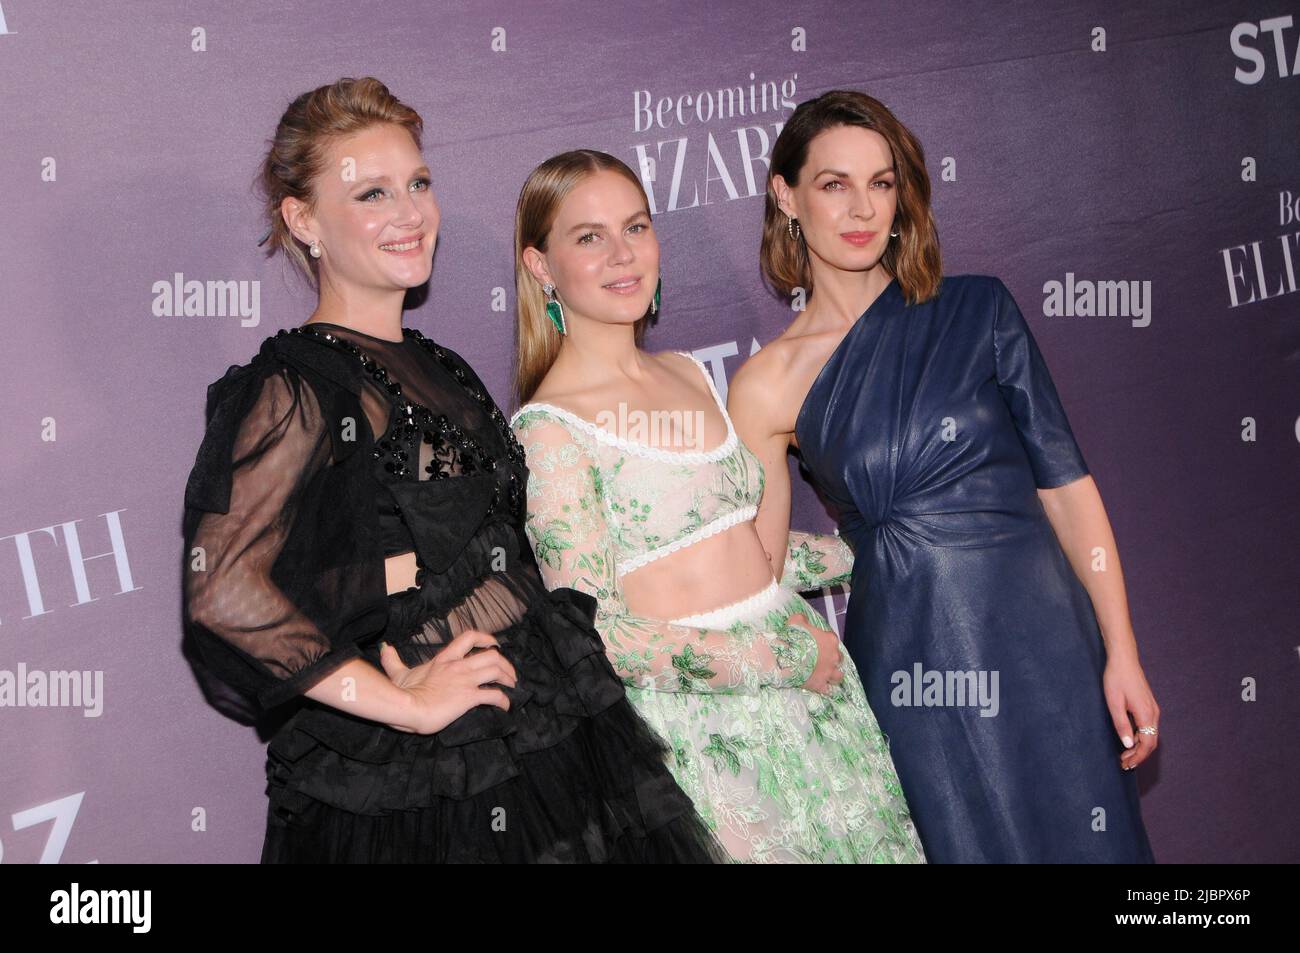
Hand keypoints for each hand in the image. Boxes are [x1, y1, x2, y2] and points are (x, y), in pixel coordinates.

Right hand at [378, 630, 518, 734]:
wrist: (406, 708)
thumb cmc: (402, 692)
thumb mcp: (398, 673)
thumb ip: (393, 660)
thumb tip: (385, 647)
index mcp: (445, 658)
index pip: (470, 637)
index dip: (487, 638)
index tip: (495, 644)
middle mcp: (458, 666)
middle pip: (492, 655)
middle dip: (506, 664)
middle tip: (509, 675)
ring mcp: (465, 681)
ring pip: (497, 671)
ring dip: (508, 679)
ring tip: (511, 688)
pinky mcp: (468, 697)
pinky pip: (494, 695)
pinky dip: (504, 700)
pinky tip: (505, 706)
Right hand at [788, 612, 843, 694]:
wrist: (784, 658)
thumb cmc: (792, 638)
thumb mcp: (795, 621)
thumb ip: (803, 619)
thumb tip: (804, 619)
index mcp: (830, 640)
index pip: (832, 640)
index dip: (825, 642)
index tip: (817, 644)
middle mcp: (834, 657)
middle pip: (838, 658)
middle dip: (832, 658)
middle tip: (821, 659)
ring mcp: (829, 672)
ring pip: (838, 676)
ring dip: (833, 674)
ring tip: (826, 674)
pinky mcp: (821, 685)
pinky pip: (827, 690)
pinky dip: (824, 688)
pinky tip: (820, 687)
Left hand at [1103, 653, 1158, 770]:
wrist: (1123, 659)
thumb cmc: (1116, 679)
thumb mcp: (1114, 703)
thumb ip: (1122, 725)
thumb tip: (1129, 745)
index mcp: (1146, 714)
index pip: (1147, 744)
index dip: (1138, 757)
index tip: (1127, 765)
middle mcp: (1153, 713)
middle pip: (1151, 741)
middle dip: (1138, 755)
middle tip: (1124, 764)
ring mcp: (1152, 709)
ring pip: (1150, 735)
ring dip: (1139, 747)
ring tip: (1125, 756)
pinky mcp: (1148, 705)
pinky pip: (1148, 727)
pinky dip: (1140, 737)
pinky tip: (1130, 741)